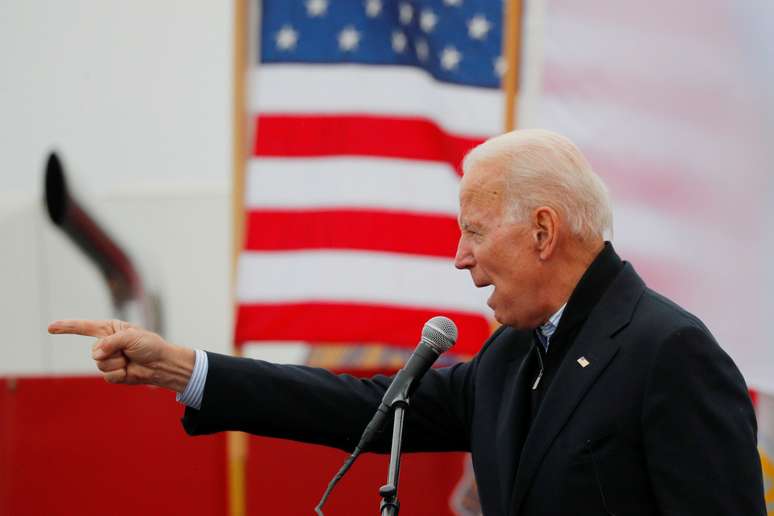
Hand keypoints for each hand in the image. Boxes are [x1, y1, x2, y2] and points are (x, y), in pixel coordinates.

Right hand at [48, 319, 194, 391]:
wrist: (161, 364)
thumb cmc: (150, 345)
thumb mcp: (131, 337)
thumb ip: (111, 342)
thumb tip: (97, 354)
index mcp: (110, 330)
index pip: (84, 328)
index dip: (66, 327)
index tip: (50, 328)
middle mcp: (106, 344)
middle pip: (94, 351)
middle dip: (112, 352)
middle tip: (128, 351)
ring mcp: (108, 360)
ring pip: (100, 364)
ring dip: (117, 363)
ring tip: (130, 360)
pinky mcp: (112, 374)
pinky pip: (107, 376)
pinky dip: (119, 374)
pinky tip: (129, 370)